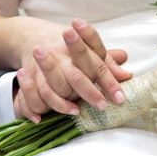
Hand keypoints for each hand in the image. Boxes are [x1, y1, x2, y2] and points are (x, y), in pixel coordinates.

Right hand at [14, 19, 131, 121]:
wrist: (33, 36)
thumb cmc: (67, 45)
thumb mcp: (89, 49)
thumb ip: (107, 64)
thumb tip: (128, 76)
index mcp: (79, 49)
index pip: (98, 66)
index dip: (110, 82)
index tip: (120, 98)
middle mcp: (60, 57)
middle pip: (75, 76)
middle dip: (88, 92)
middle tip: (101, 105)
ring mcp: (42, 68)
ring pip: (50, 89)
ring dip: (61, 103)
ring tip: (75, 112)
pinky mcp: (28, 77)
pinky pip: (29, 96)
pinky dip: (33, 109)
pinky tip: (40, 119)